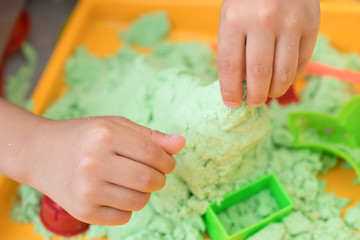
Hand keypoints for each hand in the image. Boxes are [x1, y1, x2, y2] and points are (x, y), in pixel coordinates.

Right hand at [23, 116, 184, 224]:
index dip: (168, 161)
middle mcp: (94, 163)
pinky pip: (124, 217)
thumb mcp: (116, 126)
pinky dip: (127, 207)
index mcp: (105, 135)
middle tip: (151, 173)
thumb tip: (181, 143)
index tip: (166, 163)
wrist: (41, 153)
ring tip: (130, 181)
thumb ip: (150, 136)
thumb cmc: (85, 136)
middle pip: (150, 181)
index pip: (154, 155)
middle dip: (159, 179)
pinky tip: (114, 193)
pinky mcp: (83, 211)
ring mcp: (87, 190)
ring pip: (140, 201)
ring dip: (144, 193)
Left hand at [217, 0, 319, 107]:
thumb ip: (233, 50)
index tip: (231, 103)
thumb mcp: (230, 18)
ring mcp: (290, 23)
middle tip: (253, 102)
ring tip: (268, 94)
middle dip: (255, 97)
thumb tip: (240, 86)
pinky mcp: (310, 25)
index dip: (230, 91)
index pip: (229, 67)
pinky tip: (283, 78)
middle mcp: (263, 21)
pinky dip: (291, 77)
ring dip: (275, 91)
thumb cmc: (248, 1)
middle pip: (259, 75)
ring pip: (284, 74)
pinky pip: (302, 63)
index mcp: (235, 19)